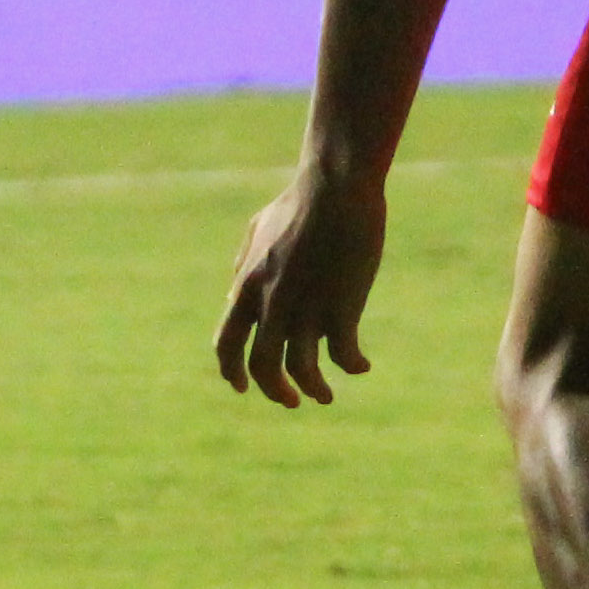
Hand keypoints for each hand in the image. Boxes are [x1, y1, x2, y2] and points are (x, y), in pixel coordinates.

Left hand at [216, 168, 387, 409]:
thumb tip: (231, 297)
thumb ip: (242, 265)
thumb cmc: (300, 204)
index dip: (231, 372)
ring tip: (325, 395)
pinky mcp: (341, 307)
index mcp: (247, 286)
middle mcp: (271, 304)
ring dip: (314, 390)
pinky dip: (352, 367)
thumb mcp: (257, 229)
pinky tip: (362, 365)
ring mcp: (306, 307)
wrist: (335, 188)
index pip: (226, 344)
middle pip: (261, 367)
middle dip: (274, 392)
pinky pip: (343, 355)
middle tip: (292, 400)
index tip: (242, 387)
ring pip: (302, 371)